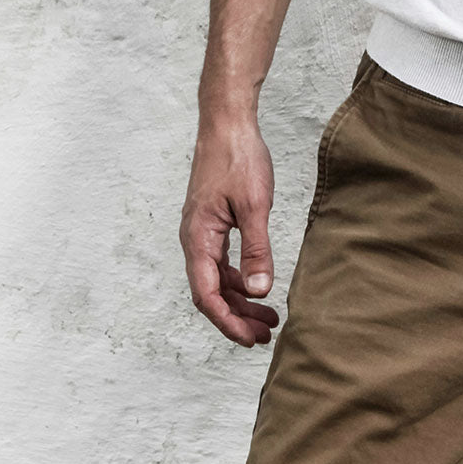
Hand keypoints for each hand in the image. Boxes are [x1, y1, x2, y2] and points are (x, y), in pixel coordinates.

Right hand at [179, 114, 278, 347]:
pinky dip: (239, 278)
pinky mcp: (211, 222)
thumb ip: (257, 250)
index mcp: (198, 238)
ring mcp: (201, 231)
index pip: (207, 295)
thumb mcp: (255, 206)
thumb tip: (260, 292)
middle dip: (237, 317)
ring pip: (215, 279)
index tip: (252, 339)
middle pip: (210, 293)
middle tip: (266, 334)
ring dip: (240, 300)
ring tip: (268, 316)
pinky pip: (220, 261)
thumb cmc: (238, 158)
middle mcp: (194, 239)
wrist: (226, 124)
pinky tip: (257, 284)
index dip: (229, 322)